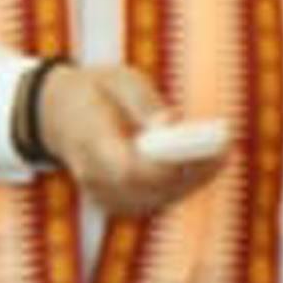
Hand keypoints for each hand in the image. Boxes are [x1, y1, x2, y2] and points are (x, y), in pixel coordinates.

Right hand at [34, 62, 229, 219]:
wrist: (57, 116)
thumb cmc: (94, 92)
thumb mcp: (118, 80)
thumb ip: (144, 102)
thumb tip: (173, 123)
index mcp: (89, 140)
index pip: (127, 167)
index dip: (165, 164)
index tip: (197, 147)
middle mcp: (93, 176)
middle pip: (149, 188)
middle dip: (191, 171)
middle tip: (225, 147)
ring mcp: (103, 194)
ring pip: (157, 199)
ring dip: (193, 180)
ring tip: (223, 153)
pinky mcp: (117, 202)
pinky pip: (155, 201)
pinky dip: (183, 185)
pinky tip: (205, 165)